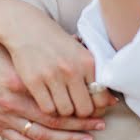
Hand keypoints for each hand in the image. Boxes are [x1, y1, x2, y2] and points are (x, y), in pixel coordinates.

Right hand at [0, 0, 117, 117]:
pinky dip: (48, 108)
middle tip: (74, 107)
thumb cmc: (55, 41)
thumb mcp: (79, 52)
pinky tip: (47, 99)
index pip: (101, 98)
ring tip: (60, 101)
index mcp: (87, 61)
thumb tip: (112, 101)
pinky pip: (47, 108)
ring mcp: (52, 76)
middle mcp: (72, 69)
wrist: (26, 27)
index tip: (90, 106)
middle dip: (80, 112)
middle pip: (84, 109)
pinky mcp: (34, 81)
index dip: (97, 108)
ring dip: (63, 111)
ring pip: (65, 112)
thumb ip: (94, 74)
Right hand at [0, 22, 113, 139]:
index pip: (58, 100)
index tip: (98, 107)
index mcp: (21, 81)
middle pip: (53, 120)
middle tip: (100, 125)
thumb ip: (41, 58)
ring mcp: (2, 116)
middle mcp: (12, 102)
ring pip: (41, 135)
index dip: (80, 107)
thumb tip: (74, 48)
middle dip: (80, 124)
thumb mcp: (15, 52)